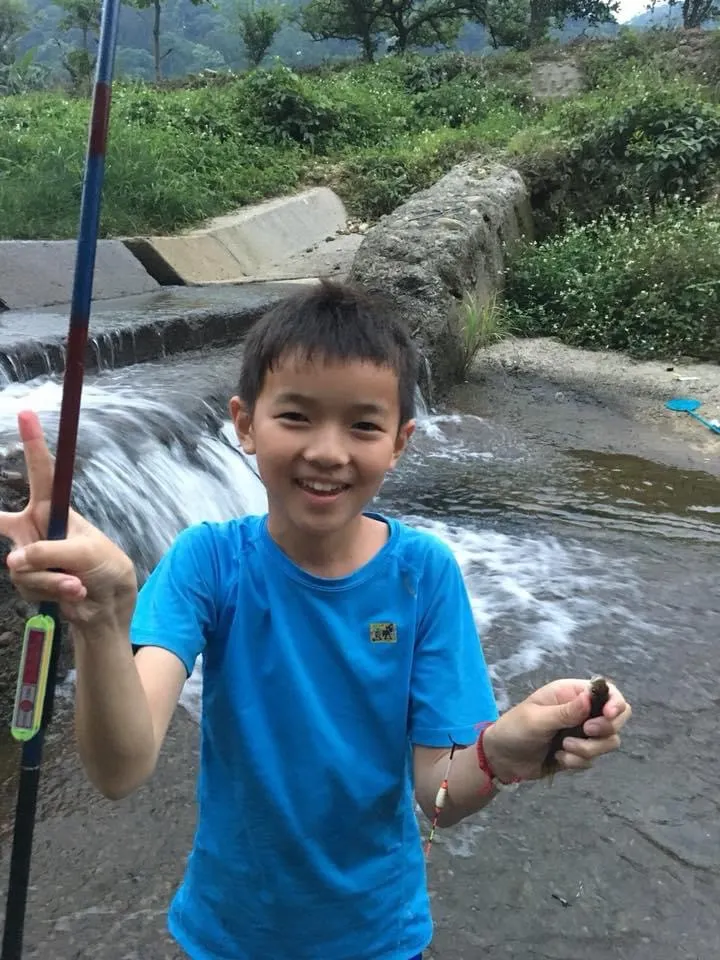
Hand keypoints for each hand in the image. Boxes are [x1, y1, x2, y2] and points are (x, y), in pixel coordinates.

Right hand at [0, 410, 136, 627]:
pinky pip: (26, 585)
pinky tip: (72, 593)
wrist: (107, 606)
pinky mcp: (27, 579)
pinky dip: (51, 591)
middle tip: (3, 528)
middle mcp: (35, 528)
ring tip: (77, 583)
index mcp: (54, 510)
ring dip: (51, 578)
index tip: (27, 413)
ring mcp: (27, 555)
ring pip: (20, 566)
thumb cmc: (104, 568)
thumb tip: (14, 562)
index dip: (33, 444)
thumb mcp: (85, 553)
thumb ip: (49, 552)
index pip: (43, 472)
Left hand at [482, 678, 630, 782]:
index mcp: (570, 693)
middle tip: (586, 732)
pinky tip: (558, 758)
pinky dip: (577, 761)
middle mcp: (581, 711)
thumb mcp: (537, 719)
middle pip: (617, 718)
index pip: (607, 692)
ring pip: (608, 742)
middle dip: (605, 729)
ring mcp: (582, 733)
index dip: (615, 703)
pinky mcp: (580, 752)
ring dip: (588, 749)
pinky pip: (593, 759)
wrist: (503, 759)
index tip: (609, 715)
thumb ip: (565, 712)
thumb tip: (590, 698)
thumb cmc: (515, 729)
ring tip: (563, 748)